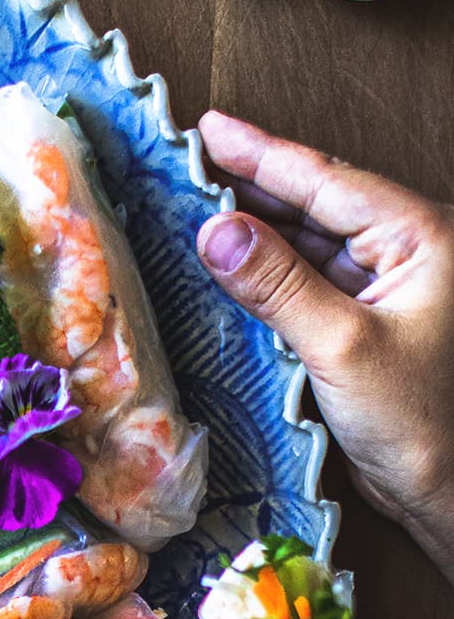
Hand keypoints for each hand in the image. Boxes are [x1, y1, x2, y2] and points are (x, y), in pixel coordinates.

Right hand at [194, 112, 453, 583]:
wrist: (446, 489)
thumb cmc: (417, 421)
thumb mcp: (341, 345)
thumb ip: (277, 283)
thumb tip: (215, 230)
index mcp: (420, 236)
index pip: (327, 180)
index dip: (262, 153)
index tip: (209, 129)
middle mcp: (407, 250)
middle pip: (317, 203)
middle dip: (254, 185)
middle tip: (190, 163)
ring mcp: (387, 286)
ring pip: (311, 242)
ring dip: (258, 230)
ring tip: (198, 207)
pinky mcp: (366, 322)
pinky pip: (310, 280)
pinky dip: (269, 271)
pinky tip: (231, 264)